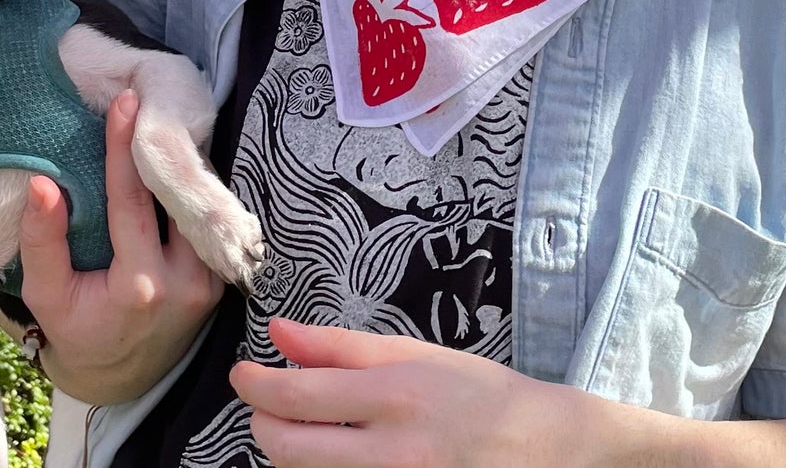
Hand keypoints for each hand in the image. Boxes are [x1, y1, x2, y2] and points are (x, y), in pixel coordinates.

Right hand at [16, 91, 225, 403]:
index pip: (134, 202)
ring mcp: (210, 280)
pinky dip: (188, 191)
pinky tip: (172, 161)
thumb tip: (42, 183)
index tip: (125, 104)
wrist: (122, 375)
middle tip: (149, 101)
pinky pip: (205, 220)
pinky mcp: (220, 276)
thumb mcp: (46, 295)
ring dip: (179, 166)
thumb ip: (43, 241)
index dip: (125, 150)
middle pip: (176, 197)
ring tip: (160, 124)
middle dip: (162, 148)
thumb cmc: (77, 330)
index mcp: (140, 287)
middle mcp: (186, 281)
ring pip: (197, 205)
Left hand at [229, 317, 608, 467]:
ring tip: (304, 425)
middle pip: (291, 451)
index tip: (243, 373)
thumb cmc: (474, 391)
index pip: (300, 396)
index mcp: (397, 396)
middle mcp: (396, 454)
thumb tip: (276, 332)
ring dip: (289, 451)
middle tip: (265, 402)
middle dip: (263, 423)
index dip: (256, 385)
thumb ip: (339, 347)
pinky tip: (332, 453)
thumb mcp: (411, 353)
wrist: (542, 448)